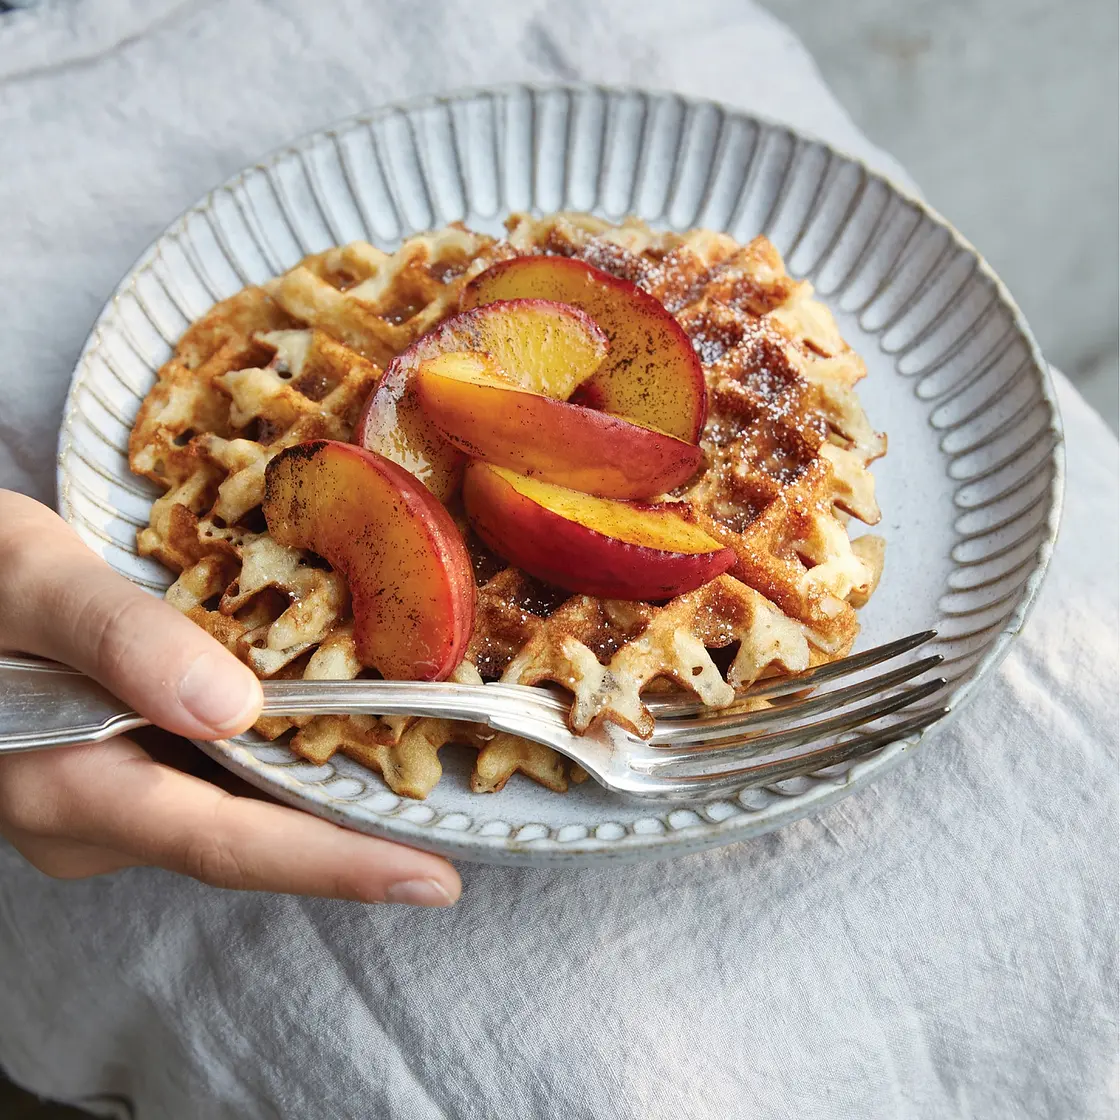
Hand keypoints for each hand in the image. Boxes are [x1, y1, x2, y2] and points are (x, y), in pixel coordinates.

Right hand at [0, 492, 460, 906]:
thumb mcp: (32, 583)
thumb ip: (119, 638)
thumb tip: (230, 706)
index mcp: (70, 786)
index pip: (226, 842)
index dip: (334, 863)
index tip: (429, 880)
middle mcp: (94, 817)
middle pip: (247, 840)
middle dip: (351, 845)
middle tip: (453, 842)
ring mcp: (109, 801)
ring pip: (236, 814)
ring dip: (325, 808)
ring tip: (419, 794)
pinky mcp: (123, 773)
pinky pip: (217, 782)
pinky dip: (282, 765)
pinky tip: (338, 743)